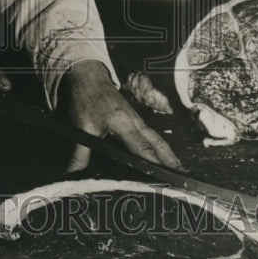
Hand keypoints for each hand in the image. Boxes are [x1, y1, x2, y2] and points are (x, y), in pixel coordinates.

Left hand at [58, 60, 181, 171]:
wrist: (89, 77)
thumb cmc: (85, 99)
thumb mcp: (79, 126)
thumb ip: (79, 153)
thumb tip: (73, 176)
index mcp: (123, 123)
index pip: (142, 148)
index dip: (155, 165)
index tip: (165, 179)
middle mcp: (136, 122)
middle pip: (159, 145)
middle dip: (172, 163)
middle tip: (184, 182)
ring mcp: (138, 121)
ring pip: (159, 141)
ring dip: (170, 157)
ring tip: (182, 176)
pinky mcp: (136, 121)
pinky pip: (153, 138)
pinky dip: (162, 150)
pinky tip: (166, 162)